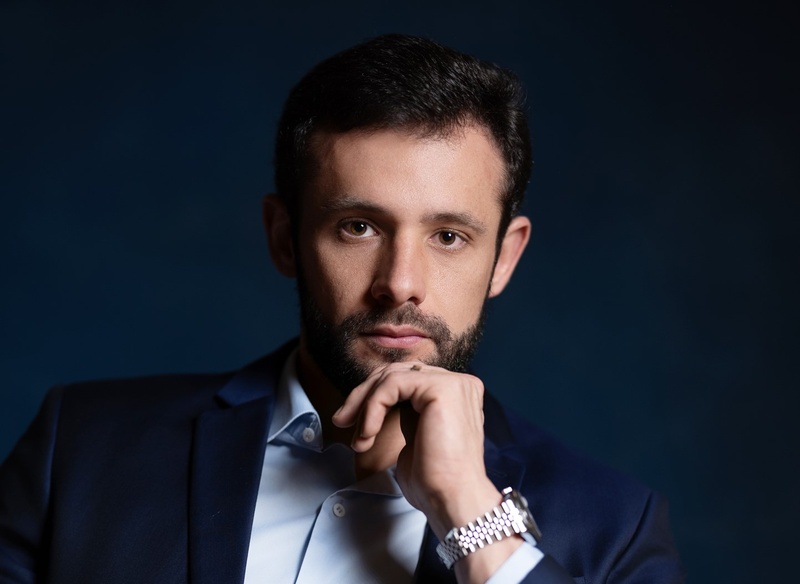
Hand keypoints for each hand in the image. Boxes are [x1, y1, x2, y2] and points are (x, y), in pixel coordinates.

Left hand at [331, 361, 500, 537]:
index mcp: (455, 392)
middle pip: (396, 372)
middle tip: (342, 420)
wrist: (451, 500)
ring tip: (358, 437)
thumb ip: (406, 411)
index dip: (373, 395)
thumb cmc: (434, 480)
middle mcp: (458, 383)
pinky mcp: (442, 389)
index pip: (406, 378)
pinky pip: (392, 386)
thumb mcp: (416, 435)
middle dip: (363, 396)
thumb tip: (374, 401)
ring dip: (364, 405)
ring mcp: (453, 383)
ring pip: (391, 376)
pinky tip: (368, 434)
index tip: (351, 421)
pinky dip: (373, 408)